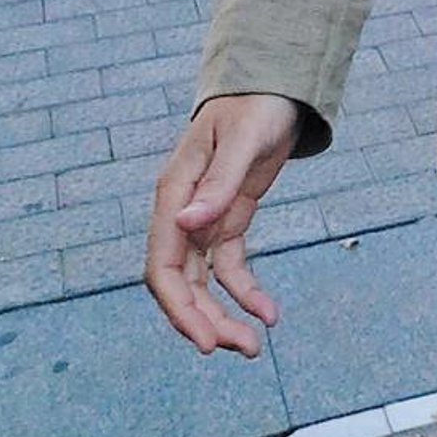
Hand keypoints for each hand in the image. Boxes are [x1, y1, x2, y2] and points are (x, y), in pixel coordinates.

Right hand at [145, 92, 300, 355]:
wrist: (273, 86)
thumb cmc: (255, 105)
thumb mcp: (243, 140)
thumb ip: (218, 183)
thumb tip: (187, 224)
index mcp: (175, 194)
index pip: (163, 267)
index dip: (180, 309)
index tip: (205, 343)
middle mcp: (182, 212)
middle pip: (182, 283)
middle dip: (206, 321)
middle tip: (244, 350)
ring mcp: (203, 219)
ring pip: (203, 283)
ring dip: (223, 315)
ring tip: (254, 345)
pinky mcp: (227, 220)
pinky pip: (230, 267)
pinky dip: (246, 292)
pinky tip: (269, 313)